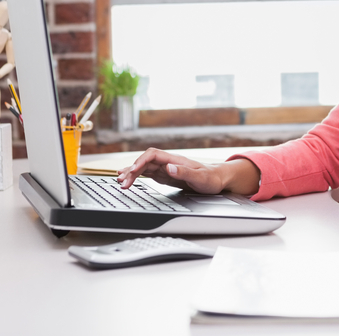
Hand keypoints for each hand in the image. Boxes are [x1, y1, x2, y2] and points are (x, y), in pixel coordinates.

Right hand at [117, 148, 260, 195]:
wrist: (218, 179)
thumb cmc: (211, 178)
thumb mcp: (201, 178)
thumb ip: (185, 172)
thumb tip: (169, 167)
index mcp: (175, 160)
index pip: (152, 155)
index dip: (141, 161)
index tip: (133, 171)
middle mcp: (168, 162)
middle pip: (145, 162)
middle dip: (132, 171)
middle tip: (122, 183)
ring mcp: (166, 168)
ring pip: (144, 168)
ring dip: (132, 174)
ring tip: (120, 181)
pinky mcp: (166, 176)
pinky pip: (148, 174)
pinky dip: (137, 176)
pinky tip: (129, 178)